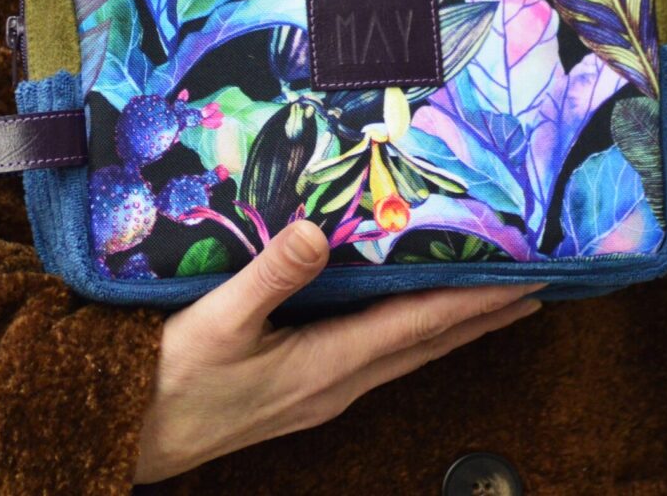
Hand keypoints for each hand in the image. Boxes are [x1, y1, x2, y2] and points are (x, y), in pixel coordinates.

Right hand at [132, 220, 542, 481]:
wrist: (127, 435)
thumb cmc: (167, 380)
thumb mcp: (214, 321)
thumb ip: (269, 275)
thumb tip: (322, 231)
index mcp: (327, 364)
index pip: (421, 323)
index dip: (478, 300)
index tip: (530, 279)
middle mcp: (339, 384)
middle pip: (430, 342)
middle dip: (486, 315)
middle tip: (539, 287)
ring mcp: (324, 394)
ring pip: (410, 353)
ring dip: (457, 327)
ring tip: (497, 304)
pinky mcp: (306, 394)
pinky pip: (382, 359)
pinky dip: (416, 334)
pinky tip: (417, 324)